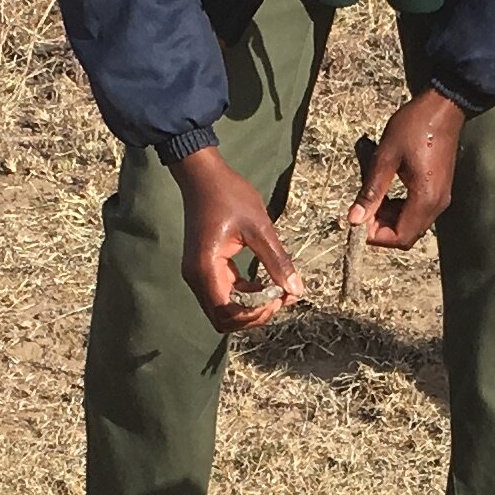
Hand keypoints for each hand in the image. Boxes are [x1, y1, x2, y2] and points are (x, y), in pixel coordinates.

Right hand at [174, 147, 298, 331]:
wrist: (202, 175)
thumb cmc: (229, 195)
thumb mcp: (259, 227)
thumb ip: (277, 261)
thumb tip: (296, 290)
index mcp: (206, 268)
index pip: (227, 312)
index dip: (254, 314)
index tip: (279, 297)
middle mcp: (197, 277)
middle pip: (223, 319)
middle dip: (254, 315)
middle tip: (281, 298)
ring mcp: (199, 274)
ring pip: (224, 310)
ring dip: (251, 307)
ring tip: (278, 292)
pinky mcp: (205, 269)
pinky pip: (225, 294)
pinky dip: (245, 295)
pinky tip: (265, 283)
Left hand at [349, 88, 464, 250]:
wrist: (444, 107)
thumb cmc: (414, 127)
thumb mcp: (386, 157)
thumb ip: (371, 191)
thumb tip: (354, 219)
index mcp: (425, 198)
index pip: (400, 236)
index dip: (376, 236)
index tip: (358, 221)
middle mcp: (437, 204)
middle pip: (407, 236)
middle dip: (381, 229)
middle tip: (362, 210)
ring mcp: (441, 198)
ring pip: (412, 225)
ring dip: (389, 219)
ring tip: (372, 199)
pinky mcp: (439, 190)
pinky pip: (418, 212)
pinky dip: (400, 210)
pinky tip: (386, 192)